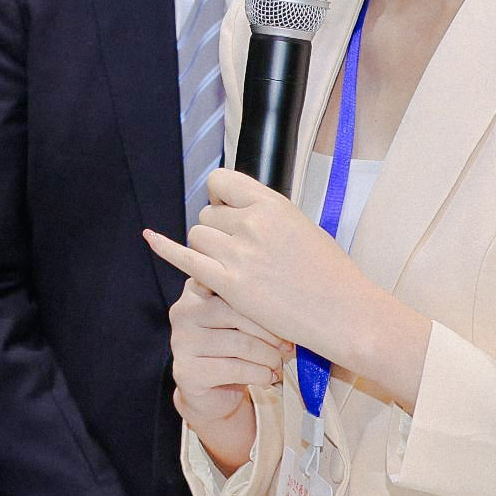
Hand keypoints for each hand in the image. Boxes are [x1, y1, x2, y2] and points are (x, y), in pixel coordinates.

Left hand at [148, 168, 433, 410]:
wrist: (345, 313)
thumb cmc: (331, 275)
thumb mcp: (302, 229)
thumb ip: (268, 217)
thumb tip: (241, 211)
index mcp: (273, 204)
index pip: (223, 183)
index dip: (221, 198)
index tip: (229, 214)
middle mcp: (253, 222)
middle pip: (207, 215)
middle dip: (216, 232)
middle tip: (239, 255)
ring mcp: (239, 253)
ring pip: (197, 236)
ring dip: (207, 250)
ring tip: (232, 269)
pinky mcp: (229, 284)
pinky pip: (184, 258)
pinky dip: (164, 248)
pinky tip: (150, 238)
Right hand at [168, 278, 287, 476]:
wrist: (212, 393)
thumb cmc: (234, 348)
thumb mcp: (242, 318)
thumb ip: (254, 302)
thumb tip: (292, 306)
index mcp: (196, 288)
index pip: (233, 281)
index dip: (264, 300)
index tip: (285, 316)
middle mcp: (183, 310)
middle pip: (238, 312)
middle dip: (271, 333)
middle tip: (288, 347)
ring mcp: (181, 341)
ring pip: (241, 343)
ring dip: (269, 357)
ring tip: (278, 364)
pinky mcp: (186, 371)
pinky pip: (235, 369)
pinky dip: (260, 374)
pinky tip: (268, 378)